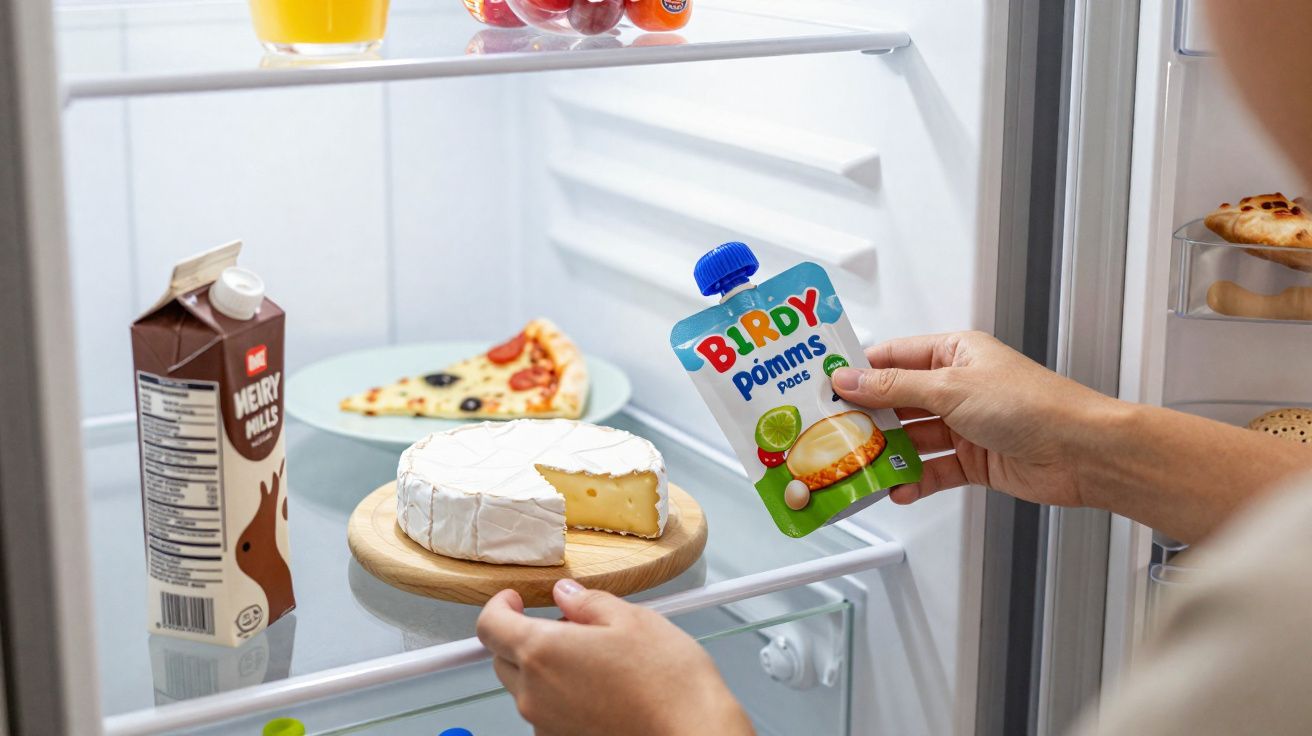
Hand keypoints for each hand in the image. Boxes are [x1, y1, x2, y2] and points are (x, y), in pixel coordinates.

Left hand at [476, 579, 754, 735]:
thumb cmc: (668, 683)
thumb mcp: (632, 619)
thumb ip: (587, 603)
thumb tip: (567, 595)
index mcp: (542, 652)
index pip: (489, 625)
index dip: (498, 606)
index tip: (514, 599)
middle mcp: (534, 693)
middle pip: (502, 658)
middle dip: (522, 635)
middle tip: (563, 624)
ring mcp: (545, 724)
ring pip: (525, 686)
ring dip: (543, 667)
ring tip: (592, 657)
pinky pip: (546, 712)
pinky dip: (561, 695)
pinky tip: (600, 687)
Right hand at [830, 331, 1113, 507]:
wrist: (1083, 454)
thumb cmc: (1035, 405)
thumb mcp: (952, 389)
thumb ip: (895, 387)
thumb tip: (851, 378)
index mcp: (954, 354)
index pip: (893, 357)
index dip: (858, 371)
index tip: (825, 386)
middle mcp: (958, 387)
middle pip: (898, 400)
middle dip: (868, 418)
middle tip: (833, 431)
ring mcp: (966, 424)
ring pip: (912, 438)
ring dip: (889, 453)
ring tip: (861, 464)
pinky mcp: (974, 460)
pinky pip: (933, 469)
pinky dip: (915, 479)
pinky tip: (899, 487)